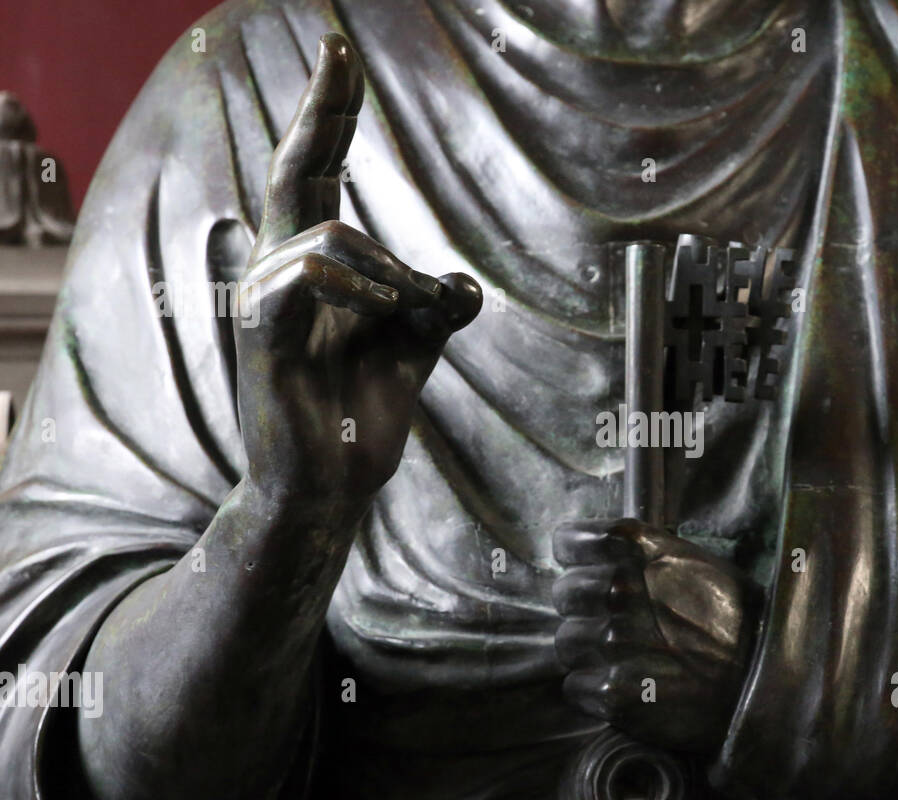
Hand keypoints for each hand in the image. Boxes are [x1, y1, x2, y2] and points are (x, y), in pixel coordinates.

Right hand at [237, 34, 480, 507]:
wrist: (331, 484)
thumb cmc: (359, 415)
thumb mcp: (411, 349)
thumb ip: (432, 310)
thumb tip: (464, 285)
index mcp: (314, 266)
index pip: (317, 173)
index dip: (331, 114)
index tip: (341, 54)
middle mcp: (280, 269)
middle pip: (297, 169)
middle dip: (323, 108)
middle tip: (339, 45)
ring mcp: (265, 298)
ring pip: (329, 234)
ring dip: (391, 270)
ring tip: (412, 312)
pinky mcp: (262, 331)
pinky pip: (308, 273)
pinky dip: (361, 286)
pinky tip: (388, 312)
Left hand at [552, 519, 757, 753]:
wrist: (768, 681)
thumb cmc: (739, 620)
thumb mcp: (699, 565)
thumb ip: (647, 558)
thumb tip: (604, 561)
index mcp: (642, 551)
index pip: (570, 541)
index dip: (574, 557)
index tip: (583, 568)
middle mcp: (622, 590)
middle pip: (565, 594)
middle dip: (582, 608)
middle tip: (612, 623)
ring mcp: (615, 642)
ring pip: (566, 642)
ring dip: (588, 652)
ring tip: (623, 660)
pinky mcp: (614, 692)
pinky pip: (575, 687)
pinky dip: (593, 691)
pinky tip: (625, 689)